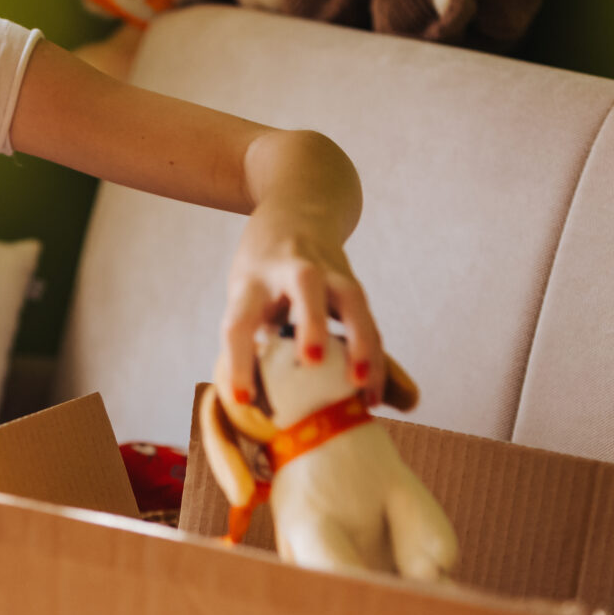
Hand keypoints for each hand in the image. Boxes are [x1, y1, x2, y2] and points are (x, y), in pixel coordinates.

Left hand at [215, 206, 385, 409]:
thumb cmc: (262, 276)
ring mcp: (328, 271)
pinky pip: (368, 319)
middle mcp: (290, 269)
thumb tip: (248, 404)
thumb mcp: (246, 298)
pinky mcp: (352, 284)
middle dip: (311, 322)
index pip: (241, 319)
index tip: (244, 400)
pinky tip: (374, 392)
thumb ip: (250, 345)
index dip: (239, 360)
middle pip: (305, 285)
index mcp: (252, 281)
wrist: (298, 210)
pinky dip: (374, 355)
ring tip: (363, 386)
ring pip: (350, 297)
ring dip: (360, 341)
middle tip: (313, 360)